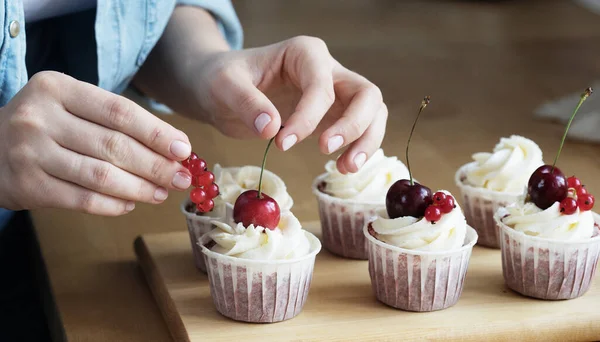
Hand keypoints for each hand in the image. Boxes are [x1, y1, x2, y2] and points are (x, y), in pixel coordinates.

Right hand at [0, 71, 192, 215]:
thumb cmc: (45, 125)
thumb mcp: (72, 107)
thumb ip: (117, 122)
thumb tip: (174, 148)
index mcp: (57, 88)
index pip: (119, 112)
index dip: (157, 133)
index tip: (184, 150)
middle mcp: (39, 117)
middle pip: (114, 146)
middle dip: (156, 165)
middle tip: (182, 178)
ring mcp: (29, 153)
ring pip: (101, 176)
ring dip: (140, 188)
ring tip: (161, 193)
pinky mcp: (27, 186)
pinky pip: (82, 200)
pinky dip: (112, 205)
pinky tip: (130, 204)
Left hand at [193, 36, 386, 173]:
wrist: (220, 89)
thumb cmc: (222, 79)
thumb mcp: (223, 85)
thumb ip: (246, 102)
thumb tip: (271, 128)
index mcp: (305, 53)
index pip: (322, 85)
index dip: (308, 117)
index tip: (282, 143)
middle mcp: (328, 70)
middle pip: (365, 94)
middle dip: (354, 125)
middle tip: (326, 151)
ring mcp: (335, 93)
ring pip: (372, 112)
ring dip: (366, 141)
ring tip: (345, 169)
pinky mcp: (333, 116)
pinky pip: (360, 130)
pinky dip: (359, 148)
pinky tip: (342, 167)